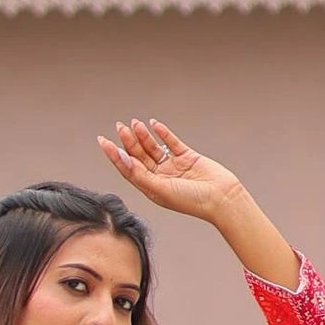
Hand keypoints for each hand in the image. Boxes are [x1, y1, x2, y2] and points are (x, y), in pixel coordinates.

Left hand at [97, 119, 242, 221]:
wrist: (221, 198)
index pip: (128, 168)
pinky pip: (171, 142)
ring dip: (143, 135)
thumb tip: (122, 158)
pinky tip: (153, 124)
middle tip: (120, 127)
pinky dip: (163, 133)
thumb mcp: (161, 190)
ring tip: (135, 123)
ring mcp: (173, 167)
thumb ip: (140, 174)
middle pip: (139, 156)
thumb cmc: (192, 201)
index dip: (114, 155)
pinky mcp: (187, 157)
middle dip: (129, 141)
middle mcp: (160, 177)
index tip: (103, 141)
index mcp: (151, 188)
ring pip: (153, 148)